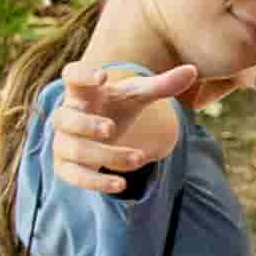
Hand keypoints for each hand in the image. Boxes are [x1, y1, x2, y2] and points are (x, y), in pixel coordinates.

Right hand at [42, 61, 193, 197]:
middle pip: (65, 118)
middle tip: (112, 128)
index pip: (71, 75)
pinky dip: (97, 182)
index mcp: (83, 91)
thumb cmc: (116, 107)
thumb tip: (193, 70)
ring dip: (104, 155)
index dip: (82, 74)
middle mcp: (67, 114)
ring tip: (139, 158)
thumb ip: (161, 85)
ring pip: (73, 149)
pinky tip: (121, 184)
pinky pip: (75, 176)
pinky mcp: (66, 166)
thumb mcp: (137, 96)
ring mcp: (63, 141)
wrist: (102, 133)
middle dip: (86, 124)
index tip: (103, 76)